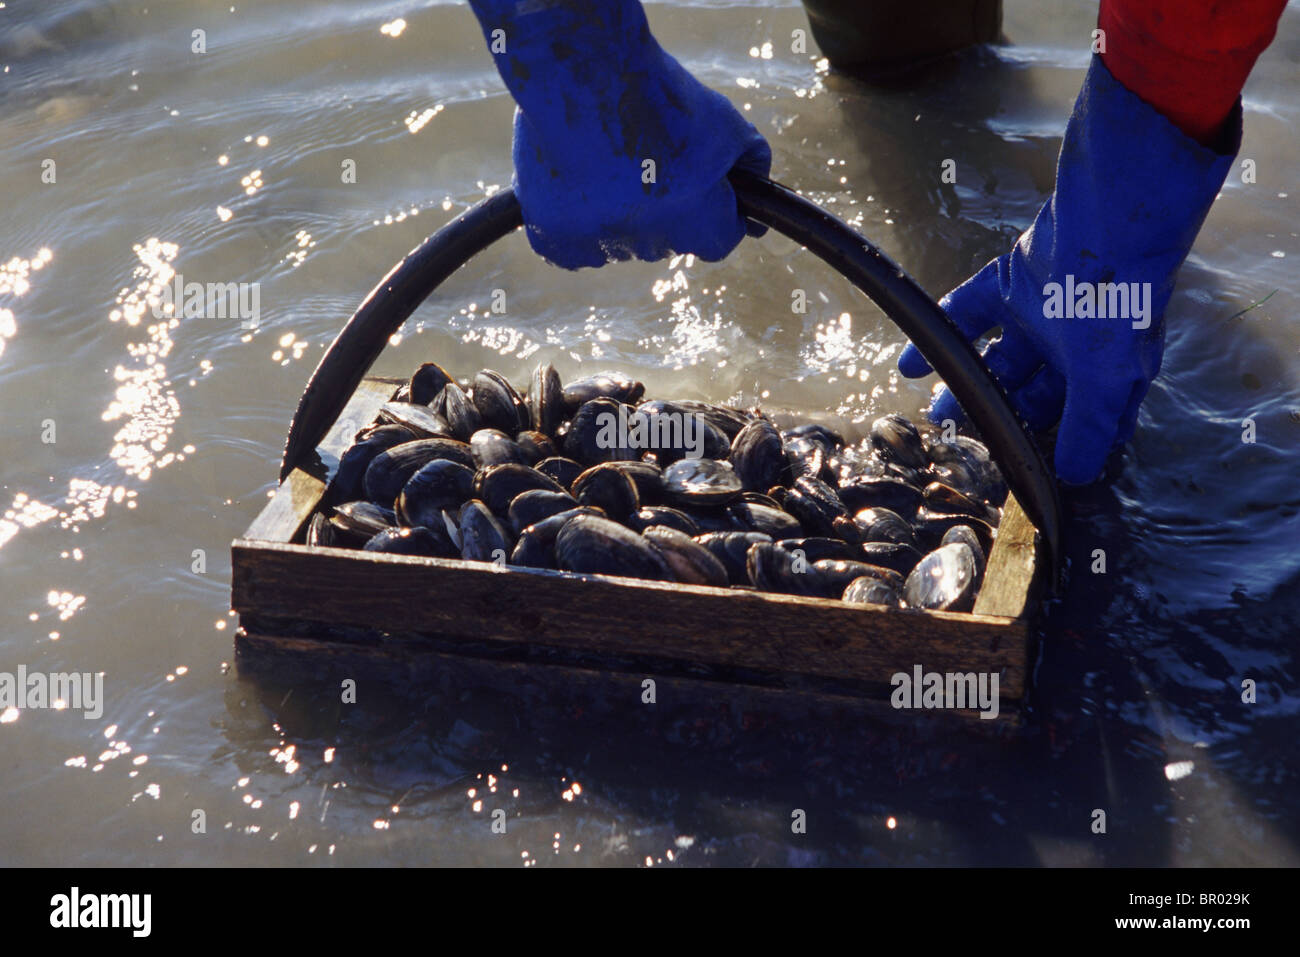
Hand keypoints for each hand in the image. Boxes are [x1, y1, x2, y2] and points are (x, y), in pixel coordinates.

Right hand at [471, 0, 770, 268]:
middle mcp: (651, 243)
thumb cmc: (658, 95)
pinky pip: (576, 250)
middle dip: (665, 207)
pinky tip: (580, 186)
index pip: (719, 240)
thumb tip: (760, 195)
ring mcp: (599, 242)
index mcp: (698, 223)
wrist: (582, 72)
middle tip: (649, 159)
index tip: (705, 187)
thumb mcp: (725, 122)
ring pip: (620, 242)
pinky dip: (579, 227)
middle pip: (667, 239)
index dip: (716, 211)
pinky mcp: (554, 235)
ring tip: (609, 163)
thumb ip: (750, 161)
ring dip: (620, 215)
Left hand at [899, 56, 1236, 483]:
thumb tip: (1077, 477)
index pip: (1080, 420)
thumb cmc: (1117, 305)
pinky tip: (907, 366)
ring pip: (998, 358)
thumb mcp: (1108, 380)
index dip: (1054, 444)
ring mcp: (1043, 312)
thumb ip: (1089, 429)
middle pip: (1032, 392)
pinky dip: (938, 339)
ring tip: (935, 413)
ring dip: (965, 384)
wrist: (1108, 223)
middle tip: (965, 440)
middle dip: (1000, 416)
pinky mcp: (1010, 282)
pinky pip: (966, 316)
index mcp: (1109, 373)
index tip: (1018, 468)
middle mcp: (1076, 345)